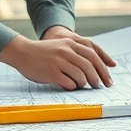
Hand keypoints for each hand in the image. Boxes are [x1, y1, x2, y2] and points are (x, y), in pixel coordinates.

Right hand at [0, 29, 115, 89]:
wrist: (22, 52)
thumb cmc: (43, 52)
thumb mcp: (61, 46)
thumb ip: (75, 53)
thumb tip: (93, 69)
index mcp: (70, 44)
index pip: (93, 55)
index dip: (103, 67)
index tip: (108, 77)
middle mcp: (66, 51)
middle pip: (90, 65)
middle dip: (99, 77)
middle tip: (100, 86)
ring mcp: (59, 62)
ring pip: (81, 75)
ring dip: (85, 83)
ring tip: (85, 86)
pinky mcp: (52, 73)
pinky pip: (69, 83)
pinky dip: (73, 87)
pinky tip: (71, 86)